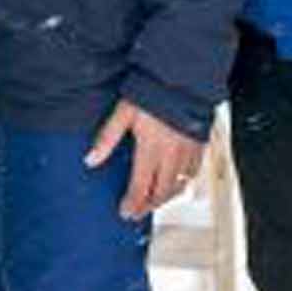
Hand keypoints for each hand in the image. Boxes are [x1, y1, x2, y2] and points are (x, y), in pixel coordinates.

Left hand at [86, 99, 203, 220]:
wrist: (181, 78)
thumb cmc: (152, 92)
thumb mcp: (123, 113)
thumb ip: (107, 138)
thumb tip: (91, 159)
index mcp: (151, 148)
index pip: (140, 187)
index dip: (132, 203)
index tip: (125, 212)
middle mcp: (172, 154)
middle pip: (161, 192)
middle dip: (148, 205)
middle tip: (137, 211)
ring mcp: (188, 151)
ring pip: (179, 185)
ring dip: (166, 196)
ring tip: (154, 200)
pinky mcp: (200, 145)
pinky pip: (193, 172)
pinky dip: (184, 181)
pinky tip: (176, 181)